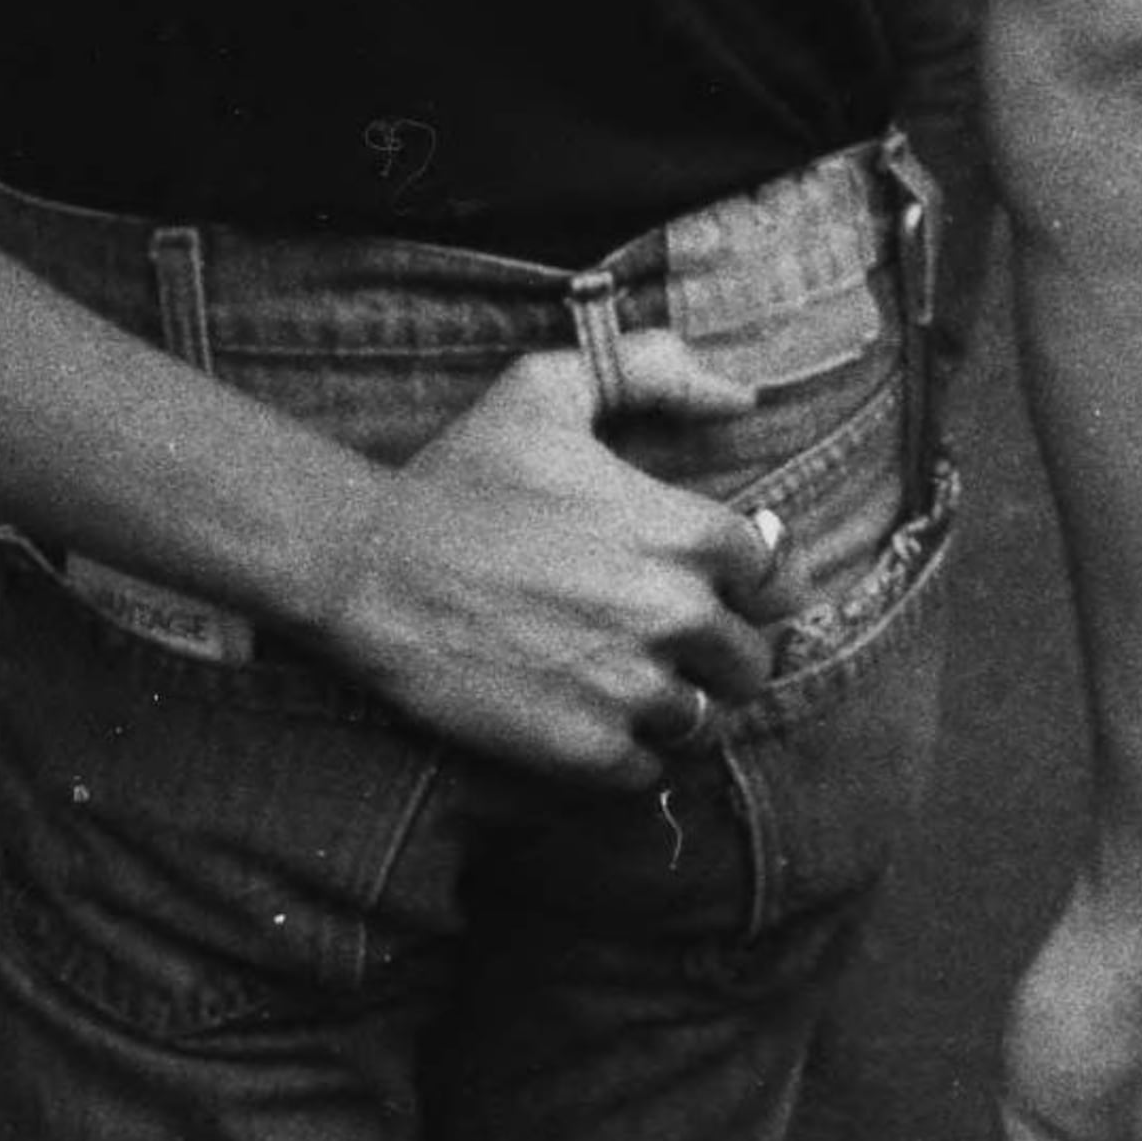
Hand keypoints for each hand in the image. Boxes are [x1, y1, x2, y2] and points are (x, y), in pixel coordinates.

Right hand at [320, 333, 782, 784]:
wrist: (366, 568)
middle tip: (661, 639)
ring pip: (706, 720)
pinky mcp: (585, 749)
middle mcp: (674, 616)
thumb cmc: (457, 477)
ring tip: (627, 684)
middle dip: (716, 651)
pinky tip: (590, 718)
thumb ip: (655, 370)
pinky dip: (631, 754)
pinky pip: (649, 770)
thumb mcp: (546, 387)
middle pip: (750, 660)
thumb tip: (741, 394)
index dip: (747, 583)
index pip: (776, 578)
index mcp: (685, 533)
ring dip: (678, 705)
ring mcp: (631, 688)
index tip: (710, 585)